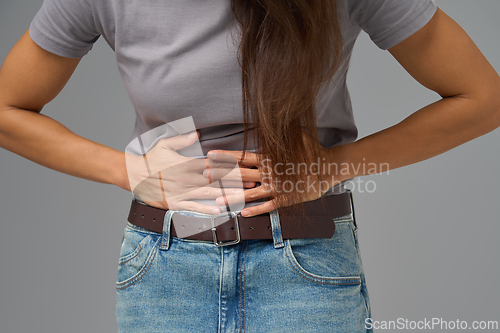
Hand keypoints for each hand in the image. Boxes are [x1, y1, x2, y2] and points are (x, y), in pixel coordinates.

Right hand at [124, 131, 255, 213]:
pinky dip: (206, 210)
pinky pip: (194, 207)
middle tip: (252, 182)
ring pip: (209, 194)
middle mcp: (188, 178)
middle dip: (236, 181)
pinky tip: (219, 211)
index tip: (245, 167)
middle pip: (217, 179)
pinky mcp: (175, 203)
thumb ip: (182, 139)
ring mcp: (182, 191)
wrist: (133, 174)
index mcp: (188, 163)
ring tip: (242, 196)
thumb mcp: (165, 144)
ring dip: (227, 195)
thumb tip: (197, 133)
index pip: (214, 164)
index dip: (231, 166)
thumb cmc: (150, 159)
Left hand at [205, 132, 346, 216]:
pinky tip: (243, 214)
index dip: (225, 156)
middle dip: (221, 175)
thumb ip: (281, 131)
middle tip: (204, 177)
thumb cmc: (312, 151)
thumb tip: (272, 115)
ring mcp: (277, 187)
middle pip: (241, 174)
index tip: (209, 155)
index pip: (242, 156)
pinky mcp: (285, 198)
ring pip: (250, 193)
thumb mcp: (296, 135)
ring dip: (233, 197)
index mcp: (269, 157)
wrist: (329, 167)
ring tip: (218, 201)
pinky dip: (255, 210)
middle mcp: (269, 172)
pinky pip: (267, 206)